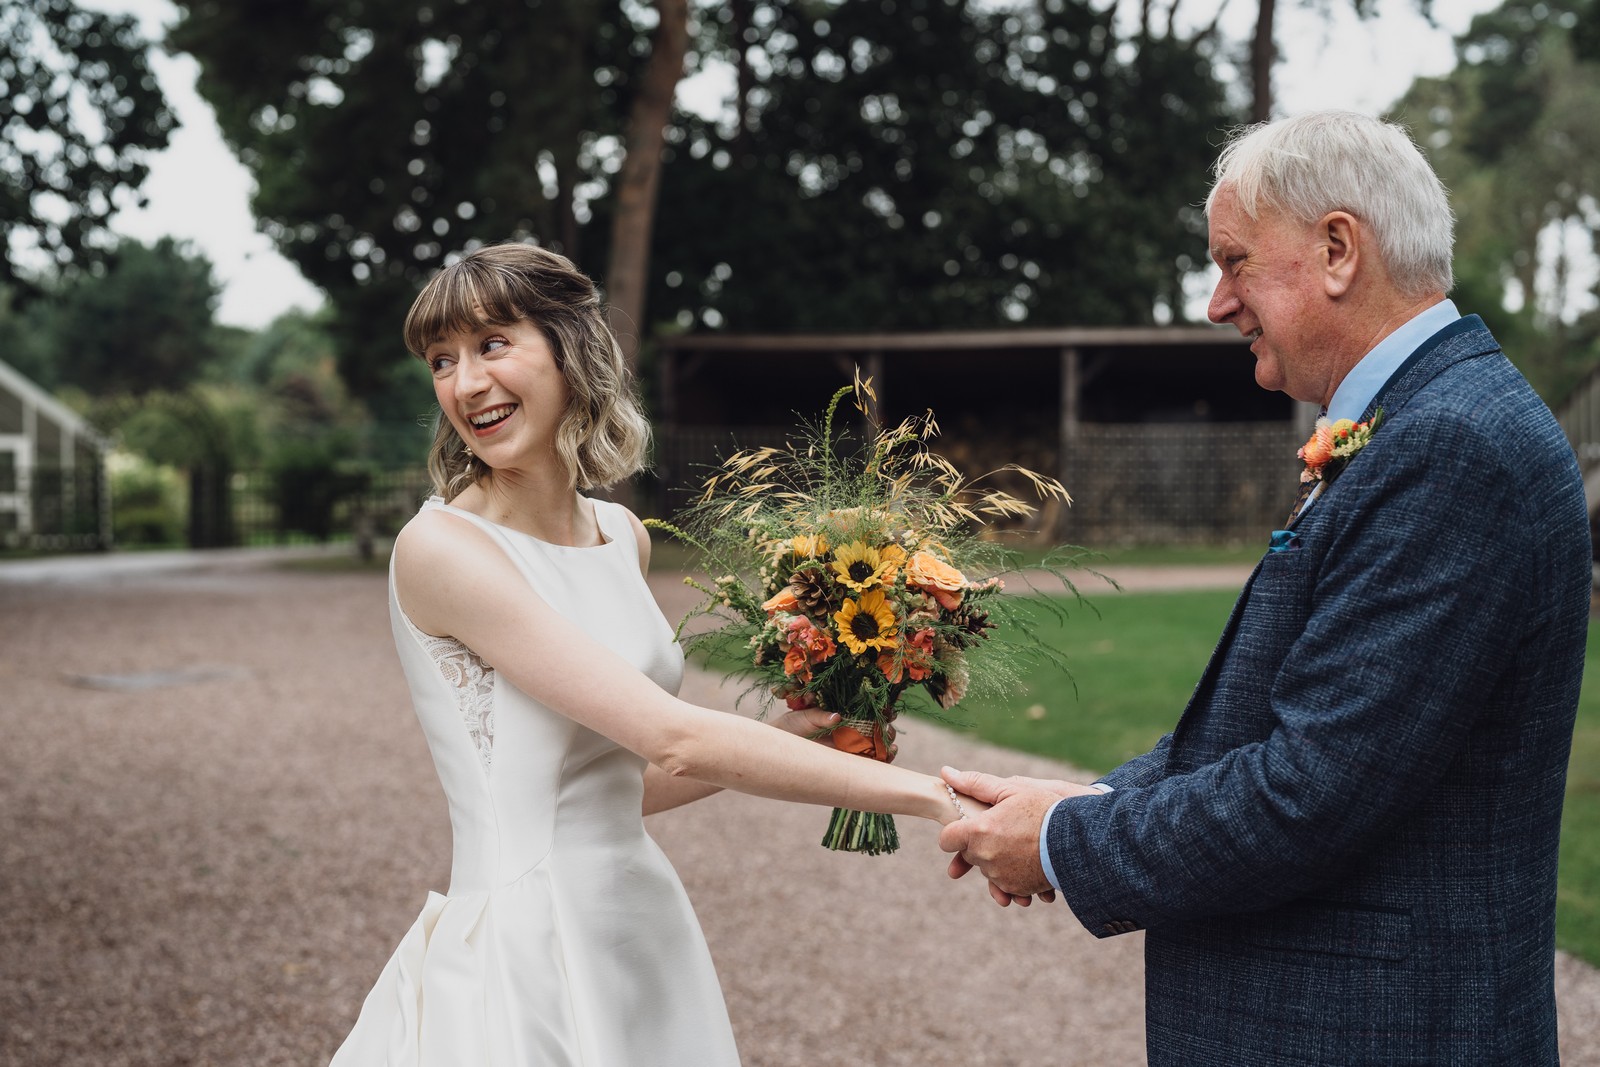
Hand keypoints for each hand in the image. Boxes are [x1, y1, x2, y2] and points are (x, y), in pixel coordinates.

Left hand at [771, 705, 899, 761]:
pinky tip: (888, 755)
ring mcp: (852, 745)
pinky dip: (883, 759)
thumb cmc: (792, 726)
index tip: (889, 710)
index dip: (884, 709)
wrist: (780, 746)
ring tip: (891, 746)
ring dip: (889, 744)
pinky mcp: (850, 762)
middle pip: (879, 727)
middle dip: (888, 729)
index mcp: (845, 713)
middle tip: (887, 730)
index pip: (870, 709)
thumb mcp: (805, 717)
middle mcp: (852, 728)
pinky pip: (871, 761)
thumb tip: (836, 716)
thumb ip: (820, 716)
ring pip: (879, 744)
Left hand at [939, 767, 1097, 905]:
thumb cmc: (1046, 810)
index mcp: (979, 831)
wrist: (1078, 841)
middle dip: (980, 842)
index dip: (956, 832)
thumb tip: (946, 773)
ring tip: (1020, 844)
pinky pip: (1004, 883)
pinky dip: (1012, 873)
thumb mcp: (1012, 790)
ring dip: (997, 858)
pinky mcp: (1016, 889)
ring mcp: (1000, 876)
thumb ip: (976, 783)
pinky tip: (1027, 860)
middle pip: (969, 853)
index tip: (969, 826)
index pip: (947, 839)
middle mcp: (985, 857)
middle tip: (1005, 829)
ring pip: (987, 868)